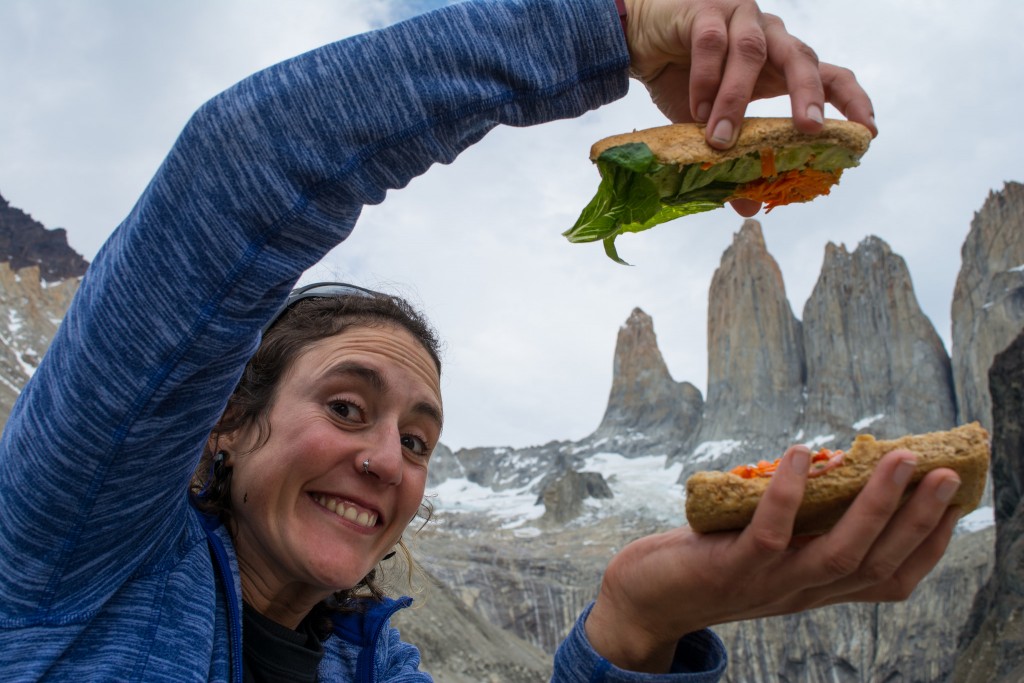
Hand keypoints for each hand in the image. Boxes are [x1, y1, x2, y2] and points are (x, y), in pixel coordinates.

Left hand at [584, 446, 961, 672]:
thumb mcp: (767, 548)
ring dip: (874, 506)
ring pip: (838, 552)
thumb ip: (799, 525)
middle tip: (947, 472)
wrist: (644, 602)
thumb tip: (827, 468)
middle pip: (876, 563)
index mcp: (815, 587)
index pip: (889, 578)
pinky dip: (788, 493)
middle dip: (918, 519)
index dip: (926, 544)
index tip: (955, 503)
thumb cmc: (706, 562)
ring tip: (898, 458)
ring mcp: (768, 582)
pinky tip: (799, 453)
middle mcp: (801, 591)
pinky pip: (769, 531)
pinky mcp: (729, 568)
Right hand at [623, 0, 877, 149]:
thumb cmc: (681, 78)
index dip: (852, 101)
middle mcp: (770, 35)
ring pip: (751, 52)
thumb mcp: (708, 126)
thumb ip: (731, 158)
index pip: (830, 75)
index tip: (867, 132)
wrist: (638, 39)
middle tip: (808, 130)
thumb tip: (748, 208)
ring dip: (737, 98)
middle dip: (808, 95)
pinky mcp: (707, 10)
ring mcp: (741, 17)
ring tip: (720, 138)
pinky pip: (712, 44)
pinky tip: (695, 109)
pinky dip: (705, 80)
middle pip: (802, 57)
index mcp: (782, 62)